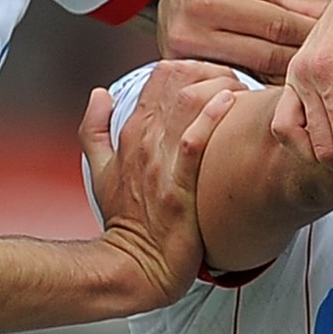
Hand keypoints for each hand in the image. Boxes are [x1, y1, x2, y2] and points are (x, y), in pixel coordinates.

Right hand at [78, 66, 243, 313]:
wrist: (134, 266)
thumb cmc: (126, 221)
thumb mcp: (99, 170)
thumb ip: (94, 129)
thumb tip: (98, 93)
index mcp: (129, 135)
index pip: (157, 79)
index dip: (188, 66)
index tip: (214, 73)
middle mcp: (143, 143)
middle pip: (174, 83)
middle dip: (208, 70)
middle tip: (235, 77)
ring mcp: (160, 165)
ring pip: (185, 105)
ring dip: (214, 86)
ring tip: (238, 86)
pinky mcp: (178, 188)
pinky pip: (194, 144)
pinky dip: (210, 118)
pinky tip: (228, 102)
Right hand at [159, 0, 326, 79]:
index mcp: (208, 0)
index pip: (277, 25)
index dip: (314, 32)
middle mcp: (190, 34)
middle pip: (268, 56)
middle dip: (308, 57)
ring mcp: (185, 62)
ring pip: (257, 76)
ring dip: (293, 77)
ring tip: (322, 73)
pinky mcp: (187, 80)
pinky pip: (240, 86)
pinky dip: (268, 85)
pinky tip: (291, 85)